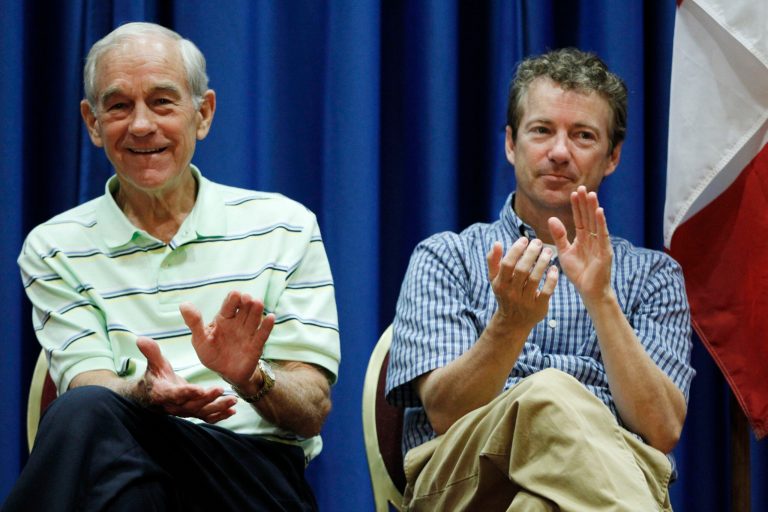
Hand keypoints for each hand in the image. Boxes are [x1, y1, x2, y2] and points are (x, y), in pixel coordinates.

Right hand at [136, 337, 236, 422]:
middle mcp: (174, 406)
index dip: (187, 393)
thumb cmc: (154, 377)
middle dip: (207, 399)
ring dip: (218, 407)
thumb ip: (151, 352)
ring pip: (202, 412)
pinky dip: (220, 416)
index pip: (175, 394)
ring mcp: (185, 411)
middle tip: (221, 390)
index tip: (200, 389)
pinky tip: (232, 411)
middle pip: (192, 405)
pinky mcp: (193, 413)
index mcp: (163, 393)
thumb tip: (141, 339)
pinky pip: (207, 417)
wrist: (151, 396)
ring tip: (233, 400)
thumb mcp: (153, 364)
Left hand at [180, 291, 274, 388]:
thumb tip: (184, 304)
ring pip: (254, 318)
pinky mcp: (256, 345)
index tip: (235, 295)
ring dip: (256, 310)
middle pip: (244, 308)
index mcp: (224, 319)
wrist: (226, 374)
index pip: (230, 304)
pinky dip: (267, 326)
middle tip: (247, 299)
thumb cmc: (212, 354)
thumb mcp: (200, 340)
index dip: (233, 298)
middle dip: (246, 302)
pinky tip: (270, 317)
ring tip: (258, 302)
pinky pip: (262, 334)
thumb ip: (194, 323)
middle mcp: (238, 323)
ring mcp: (248, 333)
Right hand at [487, 237, 558, 330]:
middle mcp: (511, 293)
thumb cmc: (505, 294)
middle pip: (522, 270)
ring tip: (548, 251)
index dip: (516, 250)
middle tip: (539, 242)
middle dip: (531, 253)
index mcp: (500, 284)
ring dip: (543, 262)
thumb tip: (496, 243)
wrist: (513, 322)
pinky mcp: (538, 307)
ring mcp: (525, 301)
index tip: (524, 239)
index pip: (507, 264)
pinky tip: (554, 268)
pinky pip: (546, 291)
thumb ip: (493, 261)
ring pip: (535, 278)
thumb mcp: (495, 280)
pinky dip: (551, 279)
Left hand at [548, 185, 612, 300]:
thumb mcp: (564, 252)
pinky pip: (602, 234)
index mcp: (583, 238)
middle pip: (588, 217)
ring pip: (596, 222)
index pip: (579, 219)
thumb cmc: (578, 273)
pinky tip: (599, 211)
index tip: (573, 192)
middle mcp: (593, 238)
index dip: (576, 206)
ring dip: (593, 208)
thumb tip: (552, 218)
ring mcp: (600, 244)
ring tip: (590, 194)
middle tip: (581, 187)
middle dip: (584, 202)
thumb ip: (559, 236)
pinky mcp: (605, 251)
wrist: (589, 291)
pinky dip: (601, 223)